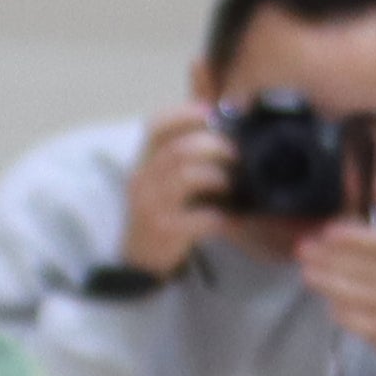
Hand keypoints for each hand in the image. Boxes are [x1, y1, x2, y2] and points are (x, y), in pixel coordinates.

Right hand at [119, 106, 231, 276]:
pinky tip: (234, 217)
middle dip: (216, 146)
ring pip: (188, 177)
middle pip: (179, 149)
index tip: (212, 113)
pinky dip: (224, 215)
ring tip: (234, 185)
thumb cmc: (160, 213)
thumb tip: (221, 123)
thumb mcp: (162, 180)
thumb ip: (184, 155)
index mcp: (143, 162)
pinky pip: (202, 217)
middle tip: (237, 155)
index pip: (155, 126)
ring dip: (220, 177)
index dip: (184, 114)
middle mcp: (143, 180)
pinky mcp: (166, 231)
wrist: (138, 261)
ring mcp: (152, 206)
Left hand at [299, 220, 375, 375]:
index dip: (352, 238)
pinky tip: (330, 302)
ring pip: (354, 294)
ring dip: (327, 283)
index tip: (327, 232)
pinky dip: (340, 310)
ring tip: (308, 274)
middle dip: (328, 259)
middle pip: (361, 268)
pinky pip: (354, 320)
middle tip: (303, 251)